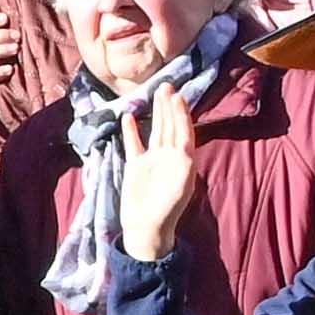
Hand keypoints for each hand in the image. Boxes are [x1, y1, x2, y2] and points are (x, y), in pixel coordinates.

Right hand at [111, 83, 202, 267]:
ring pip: (156, 130)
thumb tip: (184, 148)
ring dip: (157, 112)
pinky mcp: (137, 166)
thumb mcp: (179, 187)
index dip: (181, 114)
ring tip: (156, 92)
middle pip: (171, 126)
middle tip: (168, 85)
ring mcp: (153, 160)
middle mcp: (170, 157)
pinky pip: (135, 144)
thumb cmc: (166, 210)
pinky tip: (129, 117)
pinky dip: (132, 131)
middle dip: (170, 106)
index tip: (178, 96)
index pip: (184, 131)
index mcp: (184, 161)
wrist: (147, 228)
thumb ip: (182, 166)